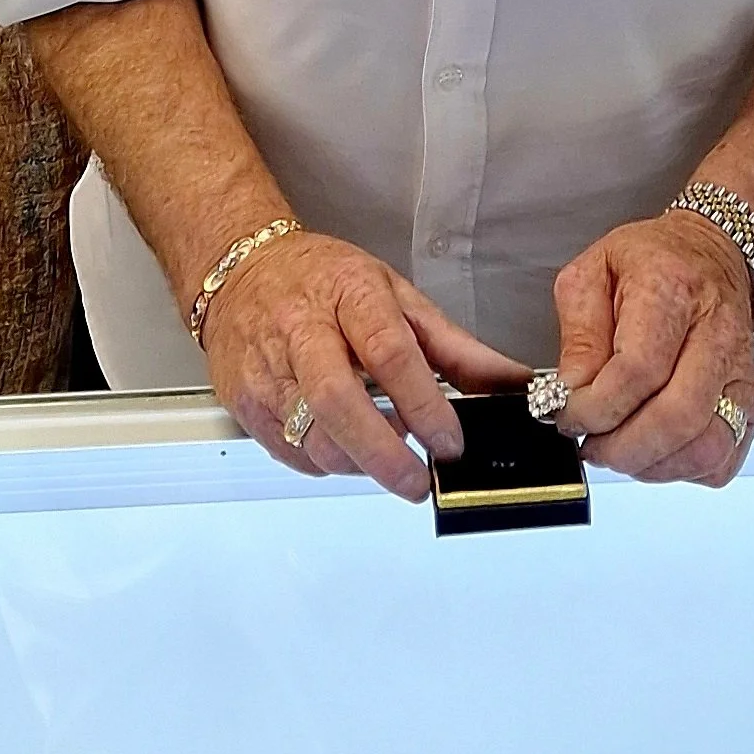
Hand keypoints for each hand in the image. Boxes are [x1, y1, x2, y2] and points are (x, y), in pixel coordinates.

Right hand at [201, 230, 520, 503]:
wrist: (242, 271)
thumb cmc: (325, 280)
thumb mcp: (398, 295)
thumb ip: (456, 347)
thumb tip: (511, 384)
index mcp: (349, 295)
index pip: (389, 353)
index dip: (423, 404)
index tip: (450, 441)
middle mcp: (301, 330)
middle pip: (338, 402)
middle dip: (384, 454)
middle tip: (418, 482)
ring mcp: (266, 369)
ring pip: (312, 438)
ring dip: (359, 463)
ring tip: (387, 458)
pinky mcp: (244, 402)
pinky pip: (291, 453)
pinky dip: (327, 462)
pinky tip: (347, 446)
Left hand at [551, 211, 753, 486]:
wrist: (711, 254)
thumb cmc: (652, 263)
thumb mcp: (592, 274)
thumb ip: (578, 335)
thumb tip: (572, 392)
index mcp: (672, 291)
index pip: (639, 370)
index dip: (596, 407)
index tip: (569, 414)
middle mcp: (716, 334)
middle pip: (677, 417)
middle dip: (622, 447)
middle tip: (591, 444)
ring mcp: (740, 372)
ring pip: (705, 447)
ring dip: (651, 464)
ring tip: (618, 449)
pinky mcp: (751, 401)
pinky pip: (721, 460)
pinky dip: (682, 470)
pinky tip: (654, 450)